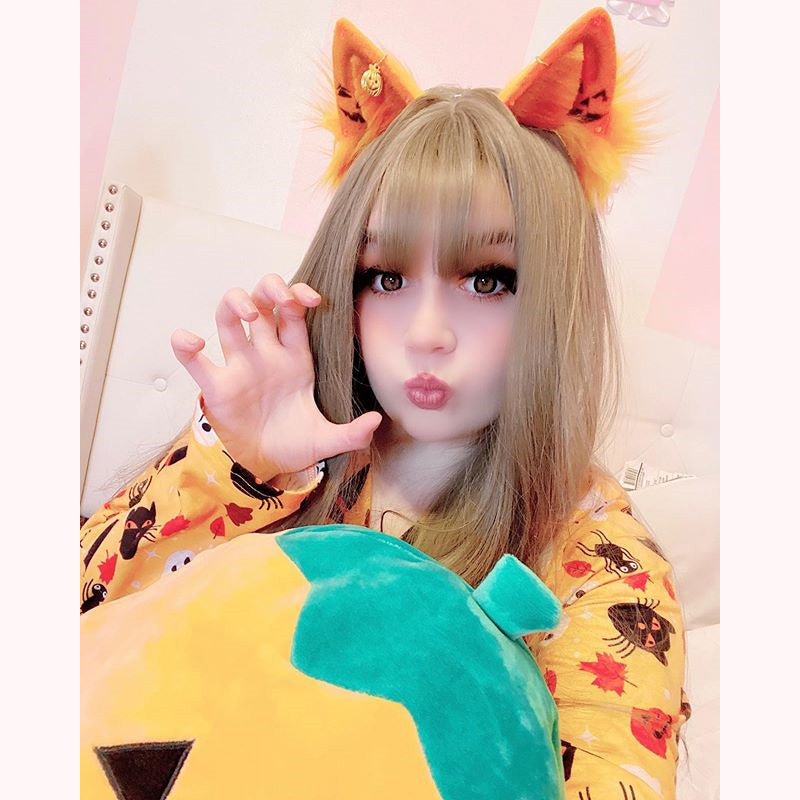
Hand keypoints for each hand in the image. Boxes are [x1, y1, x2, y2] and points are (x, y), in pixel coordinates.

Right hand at [170, 274, 381, 481]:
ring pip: (228, 318)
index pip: (294, 313)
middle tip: (280, 297)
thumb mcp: (327, 441)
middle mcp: (266, 355)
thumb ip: (352, 433)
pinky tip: (191, 341)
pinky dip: (184, 344)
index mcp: (295, 358)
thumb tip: (377, 420)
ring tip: (248, 315)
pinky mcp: (216, 386)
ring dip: (234, 303)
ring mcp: (239, 367)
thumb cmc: (294, 445)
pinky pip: (195, 360)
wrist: (265, 468)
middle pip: (261, 302)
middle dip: (268, 288)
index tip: (312, 299)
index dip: (299, 296)